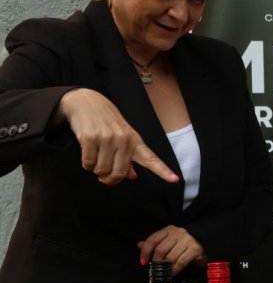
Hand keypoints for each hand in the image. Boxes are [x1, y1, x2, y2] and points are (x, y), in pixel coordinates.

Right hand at [58, 89, 177, 184]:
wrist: (87, 102)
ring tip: (96, 159)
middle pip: (119, 173)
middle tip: (104, 177)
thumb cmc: (107, 123)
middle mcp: (124, 140)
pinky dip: (86, 164)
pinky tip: (88, 155)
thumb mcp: (123, 137)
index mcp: (135, 141)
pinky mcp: (90, 138)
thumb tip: (132, 176)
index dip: (163, 171)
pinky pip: (88, 163)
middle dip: (109, 179)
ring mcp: (107, 138)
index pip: (151, 159)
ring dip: (96, 170)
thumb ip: (128, 158)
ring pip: (101, 170)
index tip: (175, 180)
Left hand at [137, 225, 204, 275]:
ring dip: (165, 267)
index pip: (153, 240)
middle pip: (161, 249)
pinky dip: (174, 269)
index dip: (145, 252)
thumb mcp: (167, 240)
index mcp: (168, 230)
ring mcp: (187, 241)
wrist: (201, 242)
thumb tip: (139, 244)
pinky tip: (171, 273)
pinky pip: (181, 262)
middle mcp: (178, 233)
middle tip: (155, 268)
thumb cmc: (181, 242)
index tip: (143, 262)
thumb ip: (154, 243)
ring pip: (171, 257)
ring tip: (163, 272)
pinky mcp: (195, 249)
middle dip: (156, 261)